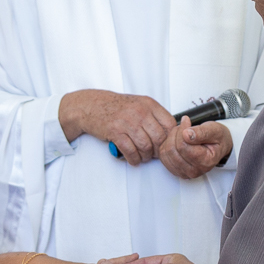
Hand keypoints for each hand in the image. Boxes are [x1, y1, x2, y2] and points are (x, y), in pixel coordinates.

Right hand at [59, 90, 176, 164]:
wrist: (93, 105)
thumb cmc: (117, 107)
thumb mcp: (139, 105)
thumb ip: (154, 116)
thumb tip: (169, 134)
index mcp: (149, 104)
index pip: (170, 124)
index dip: (170, 138)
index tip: (166, 145)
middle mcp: (140, 111)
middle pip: (159, 138)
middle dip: (158, 151)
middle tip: (154, 154)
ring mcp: (127, 121)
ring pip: (146, 146)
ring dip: (145, 156)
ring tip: (142, 157)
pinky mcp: (115, 131)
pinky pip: (130, 151)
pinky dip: (133, 159)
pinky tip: (133, 159)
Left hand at [157, 117, 232, 178]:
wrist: (217, 146)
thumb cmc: (217, 138)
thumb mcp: (214, 130)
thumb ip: (201, 132)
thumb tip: (186, 134)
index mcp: (205, 162)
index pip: (183, 146)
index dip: (182, 130)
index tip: (187, 121)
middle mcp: (194, 171)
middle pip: (172, 150)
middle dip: (176, 134)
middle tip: (184, 127)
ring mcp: (184, 173)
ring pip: (166, 153)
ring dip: (170, 139)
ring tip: (181, 133)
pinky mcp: (176, 171)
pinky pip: (163, 157)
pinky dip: (167, 145)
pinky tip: (176, 140)